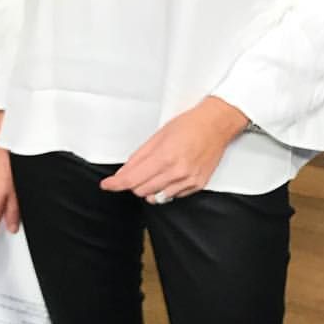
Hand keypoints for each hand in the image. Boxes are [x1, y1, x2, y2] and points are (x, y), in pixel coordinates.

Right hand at [0, 122, 19, 239]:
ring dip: (4, 204)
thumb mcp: (17, 192)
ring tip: (18, 199)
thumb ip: (14, 211)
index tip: (4, 242)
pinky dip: (2, 193)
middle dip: (4, 218)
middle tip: (18, 218)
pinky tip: (12, 187)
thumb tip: (12, 226)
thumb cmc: (8, 160)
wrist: (4, 138)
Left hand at [99, 97, 247, 201]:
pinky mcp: (197, 185)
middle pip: (141, 191)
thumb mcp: (158, 135)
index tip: (107, 185)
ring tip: (156, 172)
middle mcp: (177, 172)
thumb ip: (139, 157)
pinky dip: (166, 189)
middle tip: (137, 171)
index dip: (115, 184)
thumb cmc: (189, 125)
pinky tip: (170, 174)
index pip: (132, 179)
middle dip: (134, 183)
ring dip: (150, 188)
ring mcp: (188, 181)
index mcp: (164, 157)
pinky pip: (172, 196)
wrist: (216, 125)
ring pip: (156, 198)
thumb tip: (123, 172)